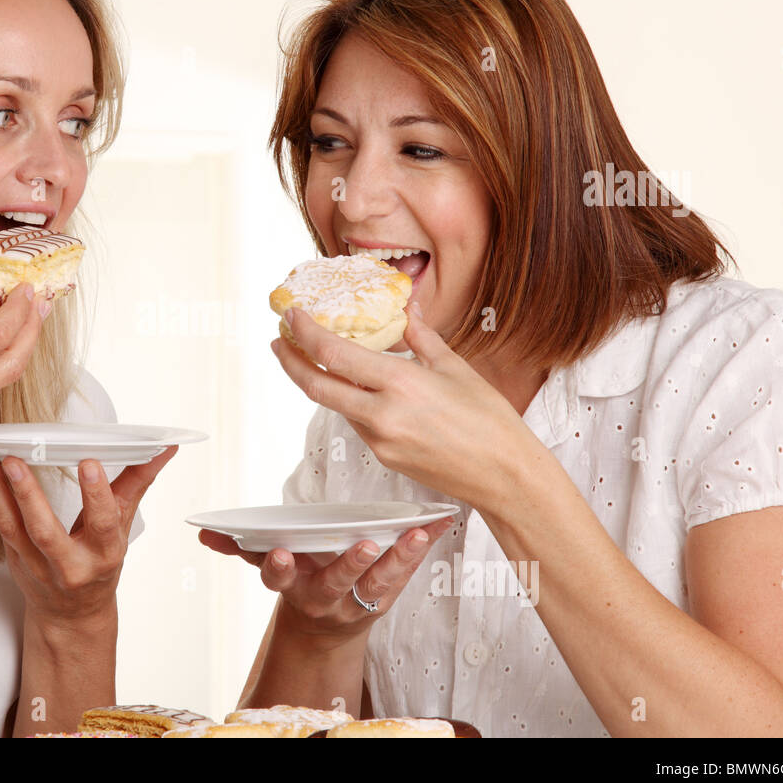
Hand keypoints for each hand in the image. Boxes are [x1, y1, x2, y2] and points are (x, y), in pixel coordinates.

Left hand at [0, 446, 178, 622]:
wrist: (72, 615)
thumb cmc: (100, 564)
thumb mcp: (122, 526)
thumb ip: (138, 482)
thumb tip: (165, 448)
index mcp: (104, 554)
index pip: (102, 523)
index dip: (96, 494)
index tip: (89, 463)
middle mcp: (70, 564)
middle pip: (47, 530)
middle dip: (30, 495)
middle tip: (16, 459)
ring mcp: (38, 566)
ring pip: (14, 528)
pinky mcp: (16, 561)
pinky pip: (2, 527)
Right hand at [198, 520, 453, 639]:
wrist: (323, 632)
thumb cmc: (297, 582)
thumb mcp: (269, 569)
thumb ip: (239, 549)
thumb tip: (203, 535)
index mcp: (292, 587)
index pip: (280, 579)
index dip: (278, 567)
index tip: (279, 553)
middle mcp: (325, 598)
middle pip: (336, 583)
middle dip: (348, 564)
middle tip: (364, 546)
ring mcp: (358, 601)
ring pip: (379, 583)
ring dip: (399, 558)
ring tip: (415, 535)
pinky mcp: (385, 599)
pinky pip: (406, 575)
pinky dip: (423, 550)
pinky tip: (437, 525)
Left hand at [270, 303, 541, 515]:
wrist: (504, 475)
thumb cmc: (489, 419)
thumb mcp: (455, 368)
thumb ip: (421, 336)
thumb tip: (406, 308)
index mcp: (401, 383)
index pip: (334, 354)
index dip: (305, 333)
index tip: (292, 316)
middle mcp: (382, 414)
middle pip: (316, 386)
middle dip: (290, 361)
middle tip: (279, 340)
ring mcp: (380, 440)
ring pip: (336, 405)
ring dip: (320, 382)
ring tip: (313, 358)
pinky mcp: (383, 457)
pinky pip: (357, 423)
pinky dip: (349, 401)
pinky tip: (355, 387)